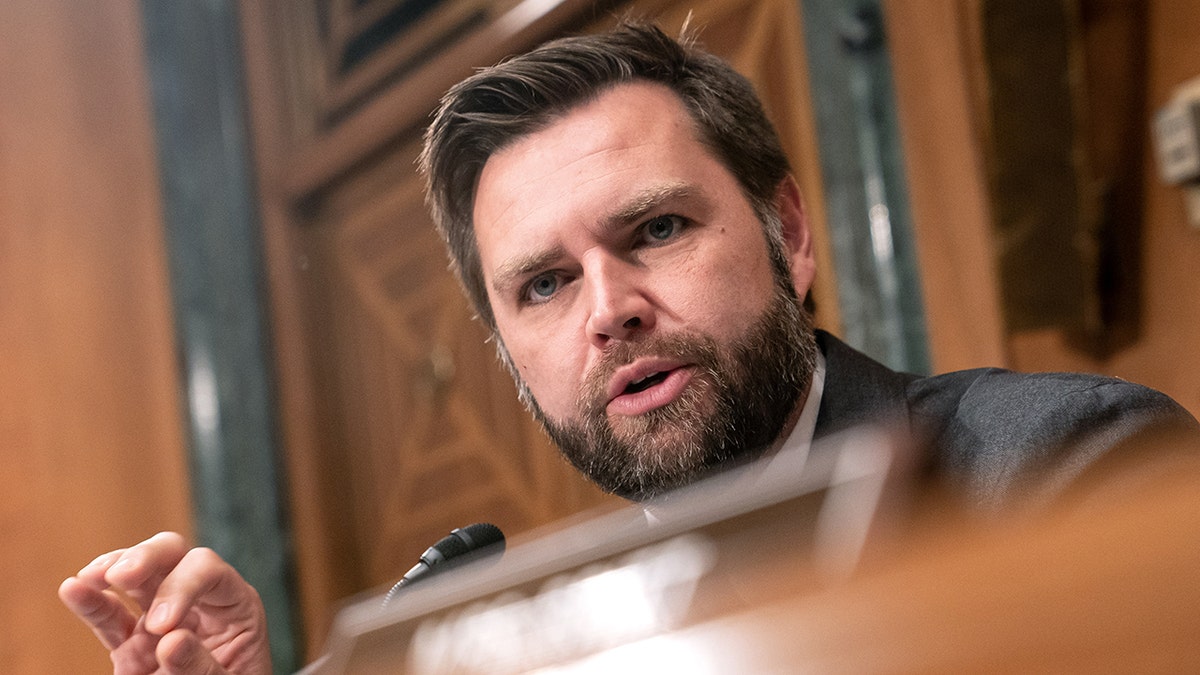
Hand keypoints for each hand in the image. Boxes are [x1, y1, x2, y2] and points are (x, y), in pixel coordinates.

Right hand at [58, 532, 272, 674]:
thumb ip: (201, 665)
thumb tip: (172, 640)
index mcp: (234, 606)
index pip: (209, 571)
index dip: (182, 586)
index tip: (161, 627)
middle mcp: (198, 603)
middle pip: (174, 555)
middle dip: (146, 556)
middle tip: (122, 575)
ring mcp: (162, 618)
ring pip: (139, 576)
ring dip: (114, 568)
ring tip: (91, 576)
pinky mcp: (133, 643)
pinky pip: (111, 617)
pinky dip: (91, 602)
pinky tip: (72, 588)